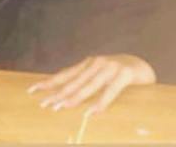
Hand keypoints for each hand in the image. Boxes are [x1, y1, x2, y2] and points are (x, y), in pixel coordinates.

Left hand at [28, 54, 155, 112]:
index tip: (32, 89)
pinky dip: (101, 101)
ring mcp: (109, 67)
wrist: (143, 66)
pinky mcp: (124, 75)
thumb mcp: (99, 77)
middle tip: (45, 104)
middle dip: (58, 93)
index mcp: (87, 65)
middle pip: (73, 82)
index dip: (49, 82)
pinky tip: (93, 111)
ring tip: (62, 107)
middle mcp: (95, 64)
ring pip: (88, 86)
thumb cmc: (118, 75)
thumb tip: (66, 96)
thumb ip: (86, 83)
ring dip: (74, 97)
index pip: (64, 75)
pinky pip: (111, 90)